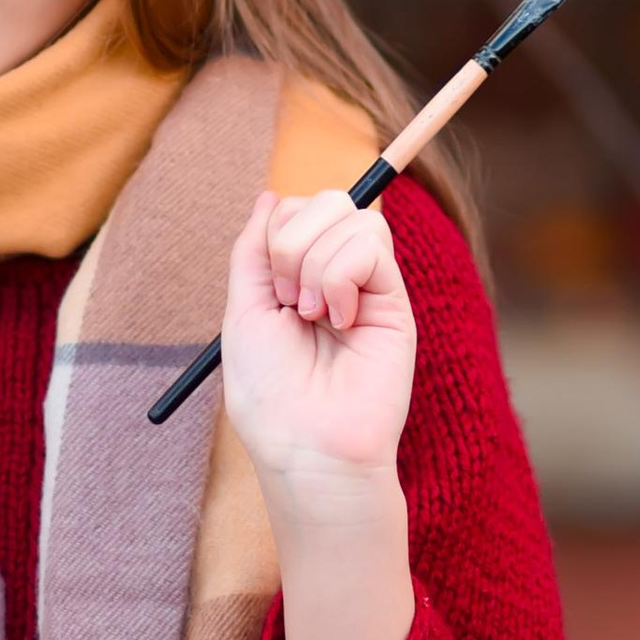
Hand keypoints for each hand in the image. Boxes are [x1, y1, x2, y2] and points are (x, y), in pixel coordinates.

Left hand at [218, 186, 416, 506]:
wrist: (307, 444)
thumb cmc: (271, 392)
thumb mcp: (244, 309)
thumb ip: (254, 249)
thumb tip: (270, 196)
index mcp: (298, 277)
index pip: (294, 208)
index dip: (275, 233)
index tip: (270, 291)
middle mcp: (336, 276)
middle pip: (326, 201)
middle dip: (291, 244)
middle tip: (290, 304)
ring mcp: (369, 287)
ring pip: (351, 216)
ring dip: (315, 265)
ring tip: (314, 318)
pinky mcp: (395, 301)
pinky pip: (370, 244)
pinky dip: (341, 278)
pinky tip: (340, 321)